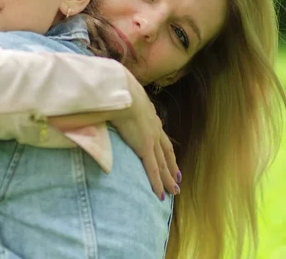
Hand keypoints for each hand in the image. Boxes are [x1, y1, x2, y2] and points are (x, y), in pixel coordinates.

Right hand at [48, 69, 180, 199]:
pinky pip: (153, 170)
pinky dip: (158, 183)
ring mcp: (151, 139)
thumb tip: (109, 103)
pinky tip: (160, 194)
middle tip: (177, 180)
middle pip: (166, 153)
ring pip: (163, 165)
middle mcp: (155, 129)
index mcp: (149, 116)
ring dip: (168, 179)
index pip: (160, 137)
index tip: (170, 158)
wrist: (121, 91)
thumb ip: (119, 104)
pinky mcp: (144, 147)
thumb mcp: (123, 97)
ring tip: (173, 191)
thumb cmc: (118, 90)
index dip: (166, 149)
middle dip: (172, 167)